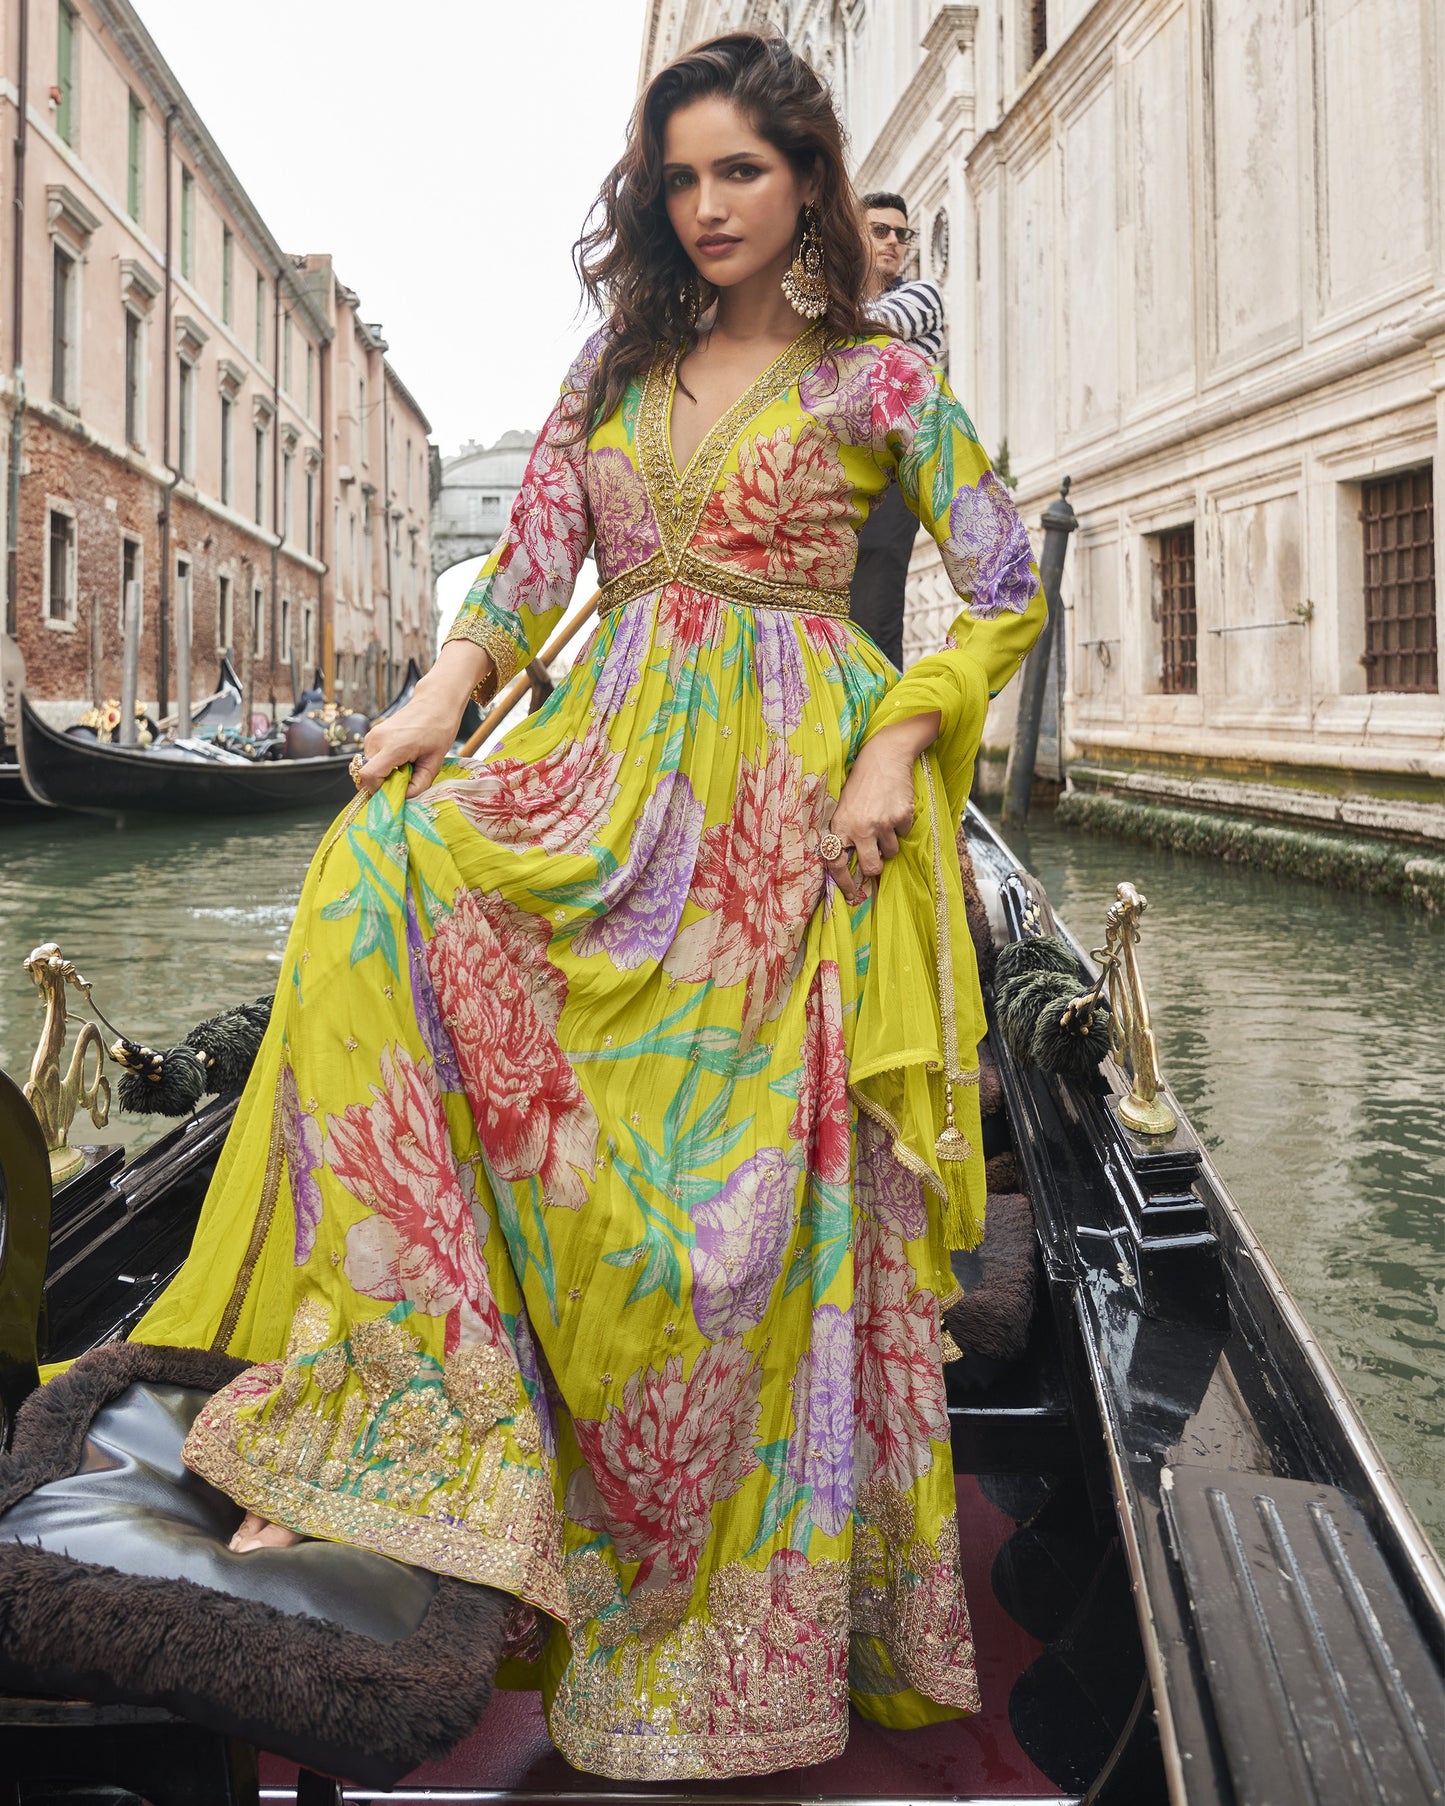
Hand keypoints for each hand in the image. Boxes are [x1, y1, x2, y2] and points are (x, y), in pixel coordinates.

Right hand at [354, 646, 491, 798]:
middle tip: (402, 783)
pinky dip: (381, 765)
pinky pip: (371, 759)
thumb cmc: (439, 728)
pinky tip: (400, 761)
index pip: (368, 775)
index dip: (376, 791)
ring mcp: (372, 736)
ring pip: (367, 767)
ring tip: (404, 768)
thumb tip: (405, 798)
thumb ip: (420, 783)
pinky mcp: (372, 735)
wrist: (435, 702)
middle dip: (381, 785)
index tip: (392, 795)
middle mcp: (377, 740)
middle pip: (365, 774)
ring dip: (382, 775)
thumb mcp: (435, 761)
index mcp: (394, 746)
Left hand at [825, 713, 940, 904]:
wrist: (884, 756)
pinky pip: (903, 834)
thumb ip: (845, 833)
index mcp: (840, 825)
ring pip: (891, 851)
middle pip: (872, 867)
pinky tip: (893, 808)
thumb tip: (850, 863)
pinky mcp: (902, 816)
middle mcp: (861, 828)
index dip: (843, 883)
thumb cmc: (860, 783)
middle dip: (875, 867)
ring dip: (889, 842)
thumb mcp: (843, 806)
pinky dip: (900, 826)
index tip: (850, 894)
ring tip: (883, 820)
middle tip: (875, 858)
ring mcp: (883, 823)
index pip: (836, 863)